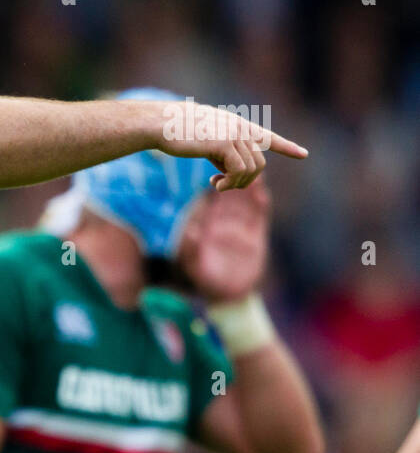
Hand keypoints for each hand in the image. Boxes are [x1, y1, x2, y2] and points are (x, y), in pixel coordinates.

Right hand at [155, 101, 306, 190]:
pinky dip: (229, 183)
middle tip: (222, 186)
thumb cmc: (177, 133)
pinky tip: (214, 184)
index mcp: (236, 125)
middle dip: (244, 181)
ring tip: (216, 185)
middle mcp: (240, 128)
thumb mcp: (204, 143)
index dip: (286, 147)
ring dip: (235, 184)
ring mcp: (234, 134)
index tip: (303, 154)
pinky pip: (239, 171)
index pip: (267, 137)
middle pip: (259, 163)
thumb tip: (232, 175)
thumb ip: (223, 154)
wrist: (162, 124)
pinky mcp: (225, 143)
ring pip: (251, 169)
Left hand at [177, 179, 270, 302]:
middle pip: (232, 193)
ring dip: (250, 185)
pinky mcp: (257, 236)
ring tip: (252, 169)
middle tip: (237, 157)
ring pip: (247, 200)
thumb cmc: (206, 281)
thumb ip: (192, 251)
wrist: (228, 295)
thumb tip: (190, 232)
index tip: (213, 167)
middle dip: (236, 175)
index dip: (214, 182)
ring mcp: (243, 227)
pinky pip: (259, 217)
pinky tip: (261, 193)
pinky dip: (260, 205)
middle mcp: (226, 222)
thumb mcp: (195, 266)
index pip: (212, 199)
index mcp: (209, 224)